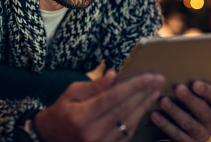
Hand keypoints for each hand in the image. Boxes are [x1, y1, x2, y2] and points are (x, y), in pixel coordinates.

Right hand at [33, 69, 164, 141]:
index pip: (113, 98)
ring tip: (156, 92)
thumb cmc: (62, 110)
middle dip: (144, 93)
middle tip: (159, 80)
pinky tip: (144, 107)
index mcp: (81, 116)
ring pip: (129, 123)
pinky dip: (137, 119)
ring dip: (144, 106)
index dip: (133, 86)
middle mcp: (92, 133)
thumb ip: (94, 86)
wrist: (51, 137)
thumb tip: (113, 75)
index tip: (150, 76)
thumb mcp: (71, 92)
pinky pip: (126, 134)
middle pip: (124, 110)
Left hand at [150, 81, 210, 141]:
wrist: (187, 130)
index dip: (207, 91)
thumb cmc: (191, 103)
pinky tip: (154, 114)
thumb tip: (209, 75)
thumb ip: (201, 85)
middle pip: (203, 111)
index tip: (195, 84)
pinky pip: (176, 134)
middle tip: (178, 88)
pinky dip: (164, 124)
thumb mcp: (198, 95)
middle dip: (189, 99)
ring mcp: (202, 135)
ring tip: (163, 100)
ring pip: (188, 123)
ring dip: (174, 111)